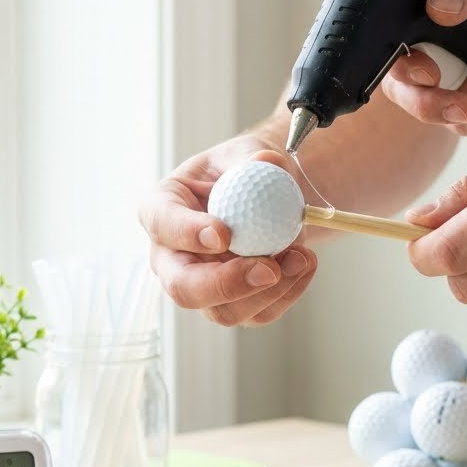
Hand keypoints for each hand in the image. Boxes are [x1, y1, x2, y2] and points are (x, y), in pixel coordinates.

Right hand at [138, 136, 316, 326]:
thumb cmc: (241, 172)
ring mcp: (200, 286)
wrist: (262, 198)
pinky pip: (257, 314)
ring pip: (223, 311)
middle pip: (183, 287)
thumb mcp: (245, 153)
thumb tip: (268, 163)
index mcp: (162, 209)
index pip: (162, 224)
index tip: (223, 234)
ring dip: (269, 291)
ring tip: (301, 256)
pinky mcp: (232, 305)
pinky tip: (305, 263)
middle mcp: (172, 257)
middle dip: (226, 284)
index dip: (187, 234)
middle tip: (268, 269)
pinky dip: (288, 292)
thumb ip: (254, 157)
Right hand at [383, 0, 466, 134]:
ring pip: (442, 113)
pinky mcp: (466, 98)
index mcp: (409, 9)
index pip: (385, 47)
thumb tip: (440, 10)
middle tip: (466, 105)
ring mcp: (440, 78)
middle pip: (405, 94)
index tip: (429, 73)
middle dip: (435, 104)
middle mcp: (416, 47)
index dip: (401, 67)